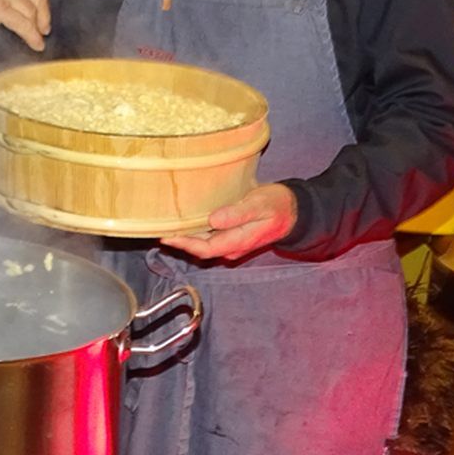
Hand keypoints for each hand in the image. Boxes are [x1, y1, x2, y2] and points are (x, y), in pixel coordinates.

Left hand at [161, 183, 297, 260]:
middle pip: (201, 248)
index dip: (184, 244)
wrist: (294, 210)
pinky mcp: (233, 234)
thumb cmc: (278, 206)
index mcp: (238, 241)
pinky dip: (197, 229)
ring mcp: (233, 241)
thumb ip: (238, 214)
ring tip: (168, 223)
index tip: (166, 235)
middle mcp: (233, 245)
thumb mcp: (259, 205)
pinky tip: (187, 219)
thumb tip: (214, 220)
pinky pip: (210, 235)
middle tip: (159, 227)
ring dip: (187, 235)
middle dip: (180, 241)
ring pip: (204, 242)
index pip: (205, 249)